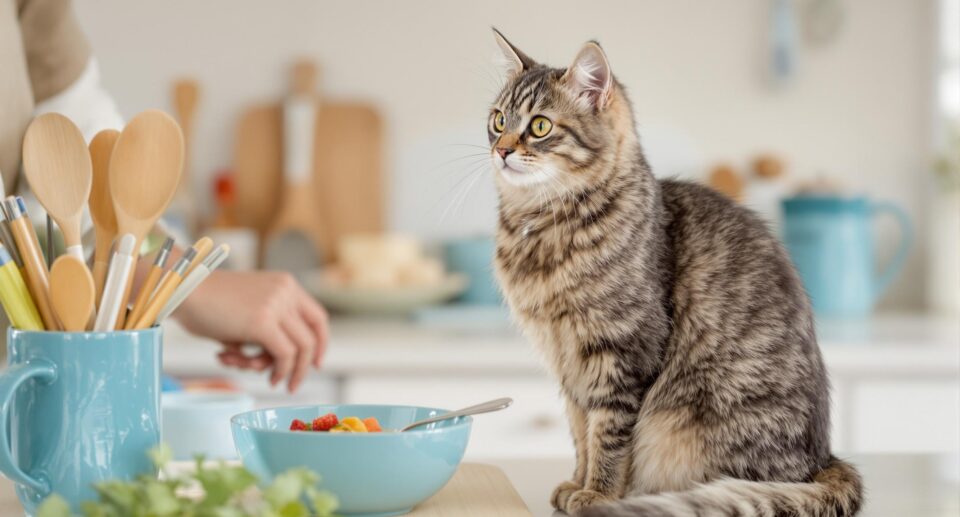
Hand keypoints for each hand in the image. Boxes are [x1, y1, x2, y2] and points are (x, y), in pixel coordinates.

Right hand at [174, 270, 328, 391]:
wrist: (181, 290)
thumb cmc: (206, 304)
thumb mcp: (247, 312)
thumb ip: (267, 333)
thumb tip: (280, 367)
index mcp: (285, 284)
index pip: (317, 317)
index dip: (320, 343)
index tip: (315, 364)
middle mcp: (286, 291)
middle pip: (311, 337)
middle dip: (301, 366)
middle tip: (290, 385)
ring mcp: (276, 304)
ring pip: (299, 350)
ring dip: (279, 370)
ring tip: (247, 367)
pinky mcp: (263, 322)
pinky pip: (284, 355)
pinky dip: (276, 371)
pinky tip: (254, 372)